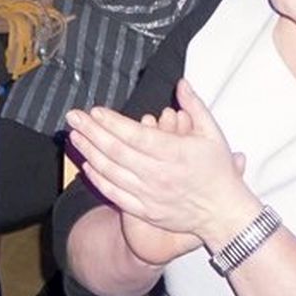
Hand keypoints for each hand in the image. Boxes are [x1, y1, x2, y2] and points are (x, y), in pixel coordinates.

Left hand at [67, 80, 258, 251]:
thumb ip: (194, 106)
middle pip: (117, 152)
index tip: (94, 110)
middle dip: (92, 132)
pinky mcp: (145, 210)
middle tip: (73, 117)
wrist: (223, 213)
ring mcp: (150, 195)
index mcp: (174, 153)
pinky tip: (87, 165)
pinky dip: (99, 180)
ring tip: (74, 136)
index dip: (113, 123)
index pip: (136, 136)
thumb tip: (181, 82)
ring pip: (112, 172)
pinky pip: (115, 194)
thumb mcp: (212, 133)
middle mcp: (158, 175)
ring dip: (90, 153)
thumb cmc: (218, 170)